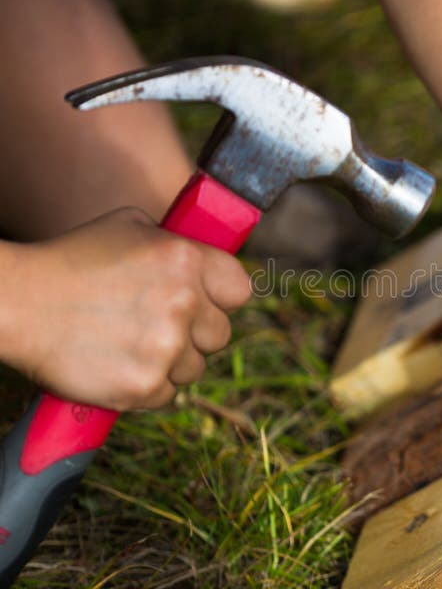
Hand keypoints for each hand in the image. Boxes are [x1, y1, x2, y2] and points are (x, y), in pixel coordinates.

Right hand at [2, 207, 250, 410]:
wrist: (18, 303)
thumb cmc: (73, 259)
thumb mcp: (131, 227)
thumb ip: (178, 242)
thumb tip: (210, 257)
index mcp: (187, 259)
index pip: (240, 290)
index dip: (220, 298)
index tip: (204, 302)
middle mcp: (184, 303)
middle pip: (220, 334)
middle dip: (195, 332)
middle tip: (158, 325)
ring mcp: (166, 347)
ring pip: (195, 368)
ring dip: (171, 361)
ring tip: (131, 343)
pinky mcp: (144, 385)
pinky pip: (168, 394)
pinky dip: (147, 386)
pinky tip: (119, 364)